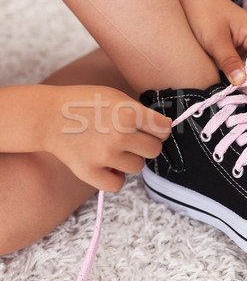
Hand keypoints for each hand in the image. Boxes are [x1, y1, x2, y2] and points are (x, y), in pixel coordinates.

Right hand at [43, 85, 170, 191]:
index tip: (151, 128)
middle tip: (130, 137)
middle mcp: (119, 135)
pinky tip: (106, 164)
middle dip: (146, 143)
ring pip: (137, 166)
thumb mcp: (115, 96)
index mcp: (128, 112)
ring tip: (111, 146)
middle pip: (154, 150)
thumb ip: (140, 112)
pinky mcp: (89, 173)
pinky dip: (114, 176)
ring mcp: (104, 156)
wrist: (47, 116)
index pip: (164, 129)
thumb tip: (165, 130)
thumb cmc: (85, 103)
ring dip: (129, 158)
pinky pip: (118, 184)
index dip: (159, 128)